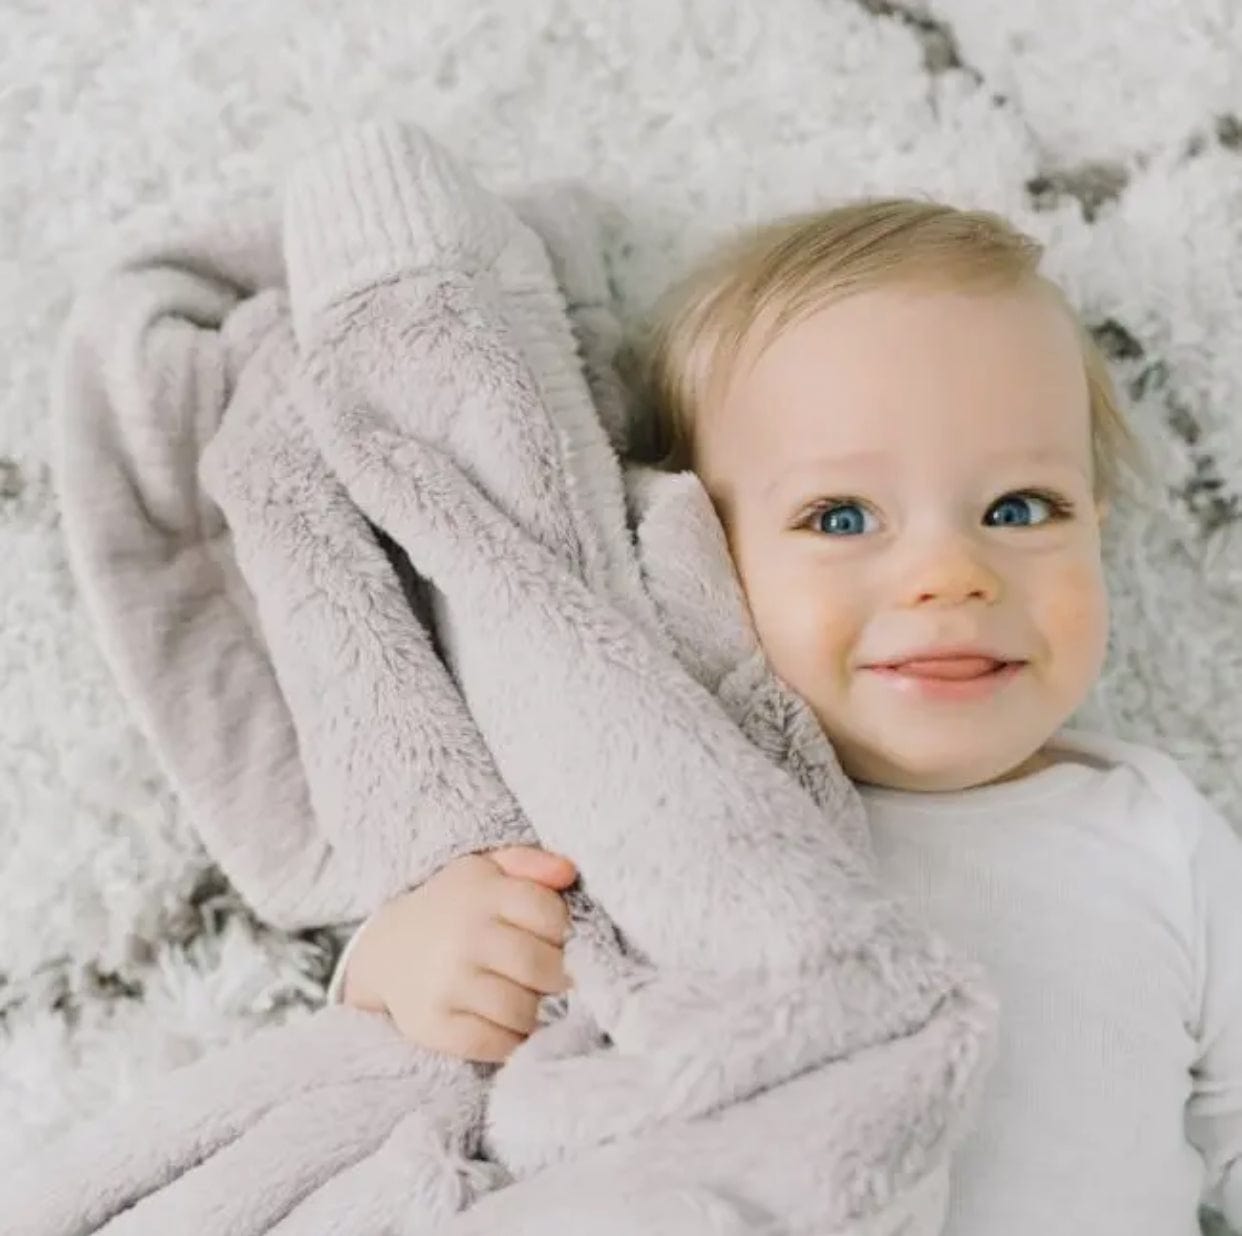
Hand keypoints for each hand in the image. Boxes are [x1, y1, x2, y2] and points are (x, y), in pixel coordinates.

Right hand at [342, 846, 576, 1062]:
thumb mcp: (486, 871)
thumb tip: (567, 872)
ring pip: (522, 1011)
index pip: (551, 915)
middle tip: (550, 977)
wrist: (386, 948)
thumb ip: (530, 863)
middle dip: (556, 976)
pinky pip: (494, 1045)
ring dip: (534, 1010)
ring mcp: (447, 983)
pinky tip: (505, 1024)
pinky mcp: (433, 1025)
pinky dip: (509, 1040)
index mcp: (483, 894)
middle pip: (542, 967)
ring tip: (527, 998)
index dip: (563, 931)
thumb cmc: (454, 908)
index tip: (555, 939)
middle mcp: (464, 936)